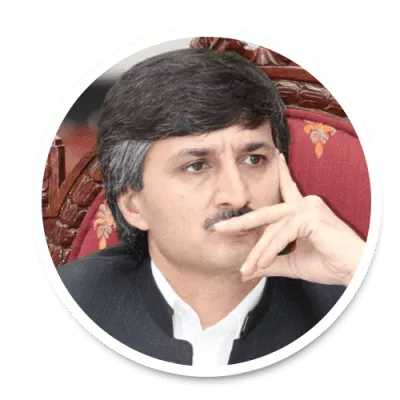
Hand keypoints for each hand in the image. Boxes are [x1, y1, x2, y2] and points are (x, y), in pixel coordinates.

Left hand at [213, 153, 364, 285]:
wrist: (353, 272)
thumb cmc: (329, 263)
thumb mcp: (293, 262)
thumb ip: (272, 260)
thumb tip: (252, 268)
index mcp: (302, 211)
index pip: (287, 189)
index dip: (280, 174)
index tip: (276, 156)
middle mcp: (304, 204)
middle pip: (265, 214)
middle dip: (240, 222)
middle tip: (218, 228)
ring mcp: (307, 207)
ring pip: (271, 229)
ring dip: (257, 252)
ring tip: (247, 270)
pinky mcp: (310, 216)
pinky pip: (281, 234)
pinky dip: (269, 251)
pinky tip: (261, 265)